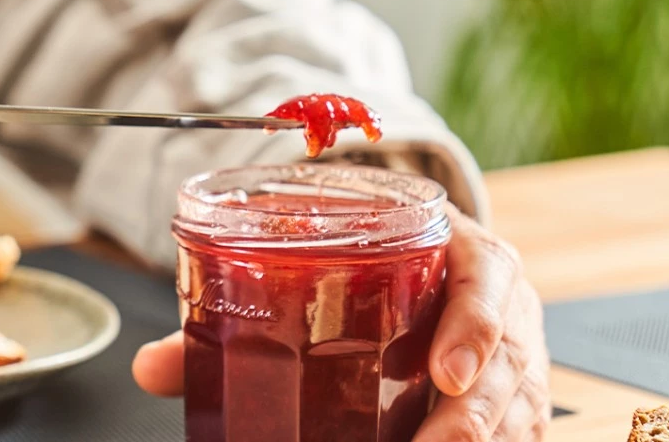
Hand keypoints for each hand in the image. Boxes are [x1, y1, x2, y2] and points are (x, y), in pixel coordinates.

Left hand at [131, 208, 550, 440]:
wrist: (407, 246)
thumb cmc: (357, 260)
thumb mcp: (311, 267)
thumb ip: (232, 313)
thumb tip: (150, 367)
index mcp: (462, 253)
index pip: (488, 283)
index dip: (474, 329)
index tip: (441, 374)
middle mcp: (501, 305)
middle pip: (509, 363)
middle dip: (475, 414)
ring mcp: (511, 358)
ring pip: (518, 407)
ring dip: (483, 437)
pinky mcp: (506, 397)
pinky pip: (515, 428)